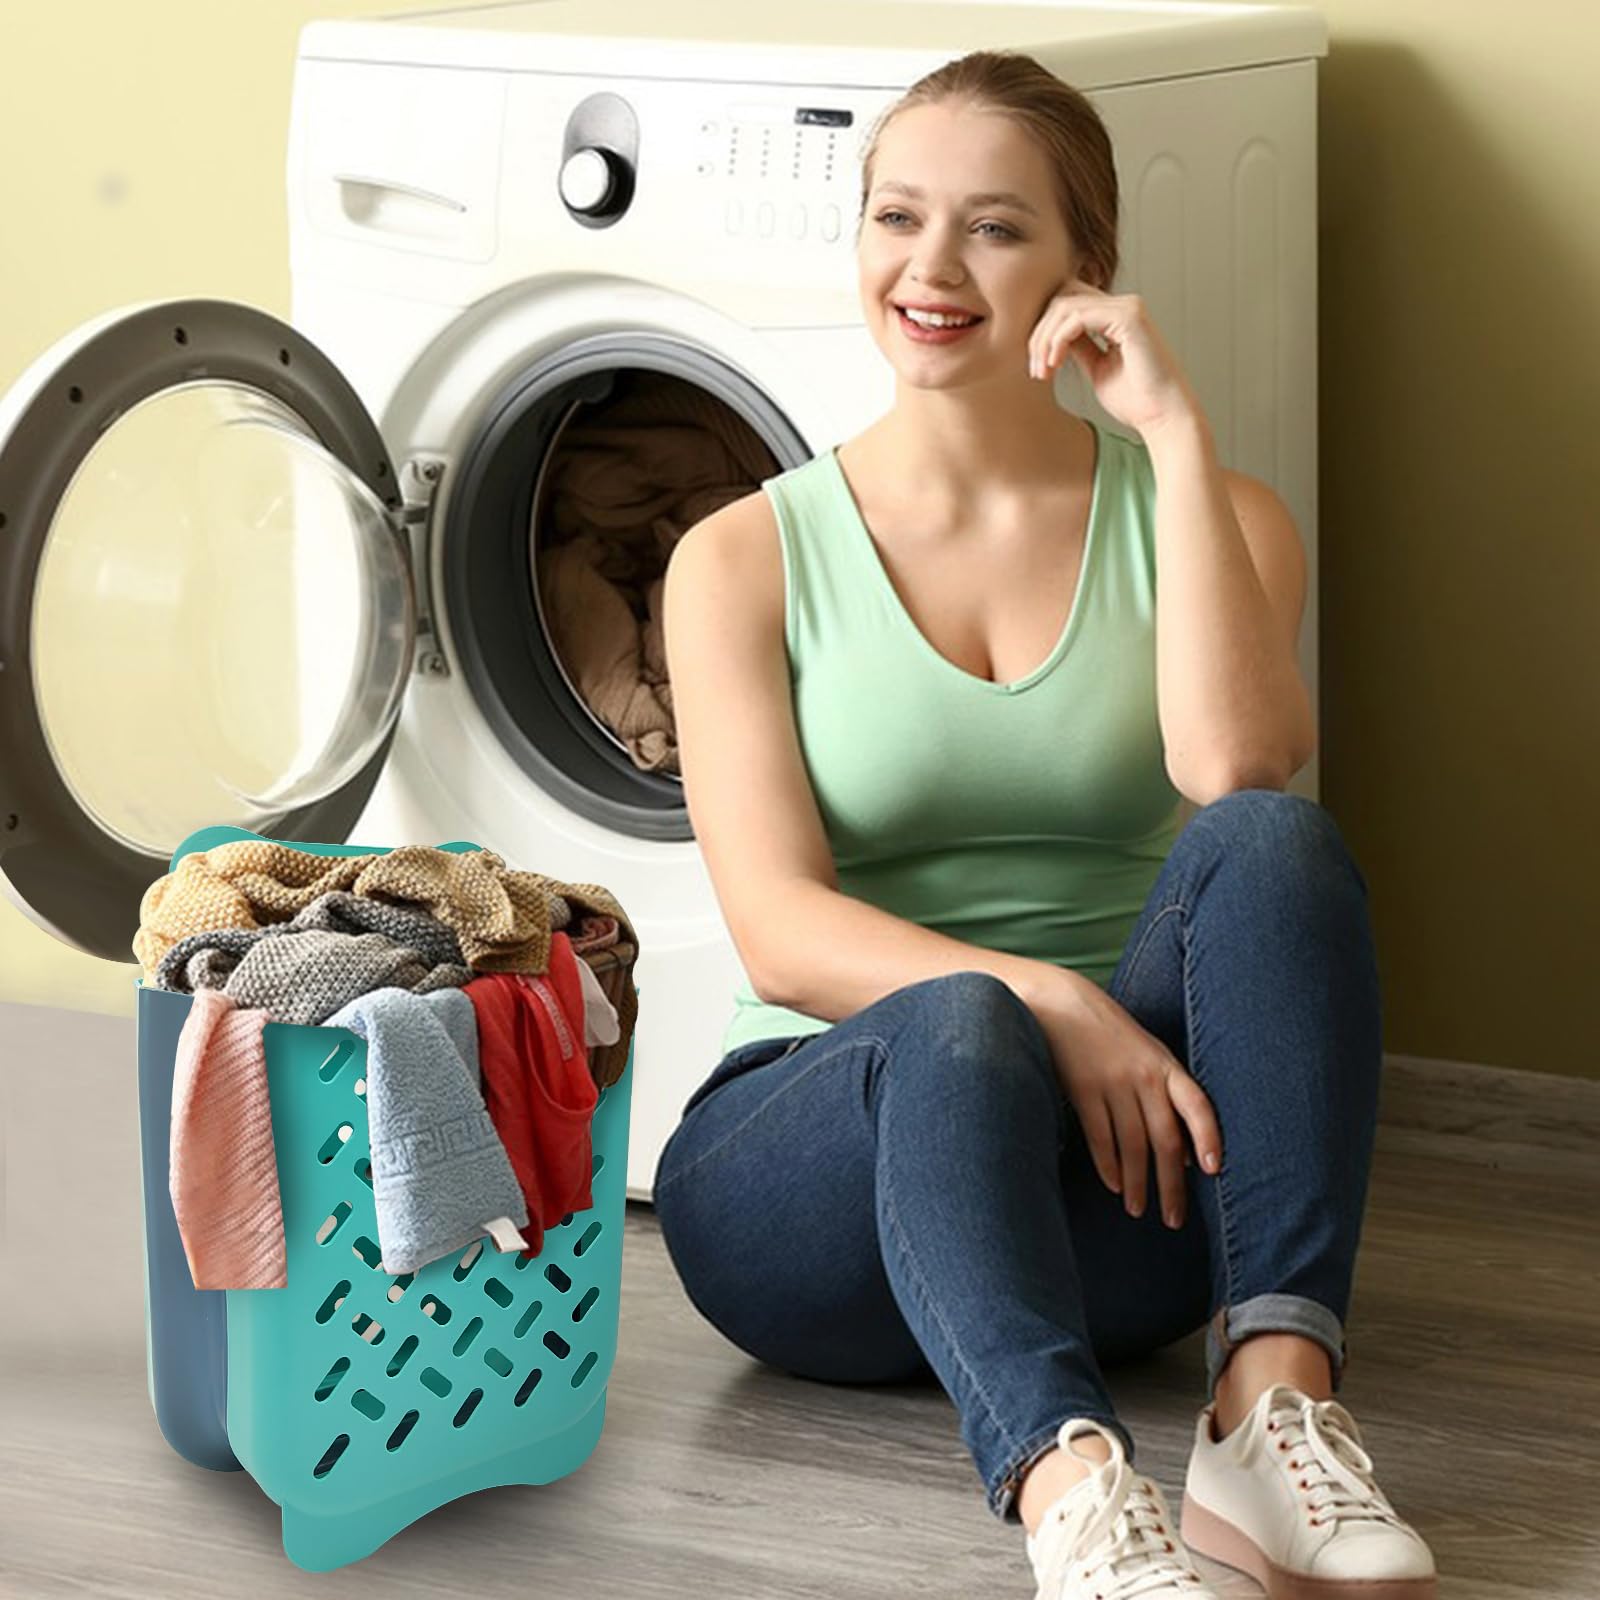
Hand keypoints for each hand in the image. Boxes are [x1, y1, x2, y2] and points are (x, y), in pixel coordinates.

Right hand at [1025, 964, 1222, 1227]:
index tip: (1211, 1171)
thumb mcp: (1149, 1055)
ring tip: (1138, 1210)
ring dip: (1136, 1183)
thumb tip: (1186, 1155)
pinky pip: (1099, 1136)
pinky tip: (1113, 1185)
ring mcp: (1112, 1083)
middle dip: (1170, 1184)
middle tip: (1173, 1219)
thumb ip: (1169, 1096)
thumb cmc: (1112, 1036)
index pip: (1197, 1104)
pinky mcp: (1083, 1089)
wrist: (1064, 1004)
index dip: (1207, 1137)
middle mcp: (1144, 1076)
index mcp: (1167, 1066)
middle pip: (1164, 1139)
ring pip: (1131, 1145)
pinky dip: (1107, 1165)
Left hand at [1027, 277, 1201, 439]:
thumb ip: (1080, 348)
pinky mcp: (1129, 317)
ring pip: (1065, 305)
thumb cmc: (1137, 401)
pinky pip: (1077, 317)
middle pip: (1062, 298)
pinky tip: (1054, 363)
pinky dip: (1058, 340)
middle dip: (1040, 333)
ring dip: (1045, 339)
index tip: (1038, 368)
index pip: (1069, 306)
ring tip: (1042, 371)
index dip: (1045, 332)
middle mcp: (1124, 306)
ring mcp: (1128, 308)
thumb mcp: (1097, 370)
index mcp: (1117, 317)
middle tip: (1035, 369)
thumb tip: (1054, 338)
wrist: (1164, 417)